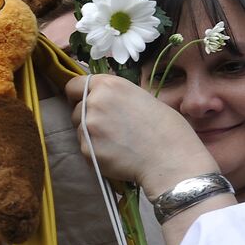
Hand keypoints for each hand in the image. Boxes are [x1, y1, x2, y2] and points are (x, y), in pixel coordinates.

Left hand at [64, 74, 216, 194]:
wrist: (170, 159)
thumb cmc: (167, 129)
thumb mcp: (143, 98)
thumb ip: (117, 97)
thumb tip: (105, 101)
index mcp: (109, 85)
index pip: (74, 85)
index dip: (77, 94)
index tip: (83, 101)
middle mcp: (94, 102)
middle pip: (76, 108)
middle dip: (87, 116)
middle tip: (109, 127)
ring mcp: (88, 126)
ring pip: (79, 129)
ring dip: (90, 134)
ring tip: (117, 142)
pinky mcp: (86, 149)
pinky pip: (85, 148)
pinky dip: (96, 151)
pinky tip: (117, 154)